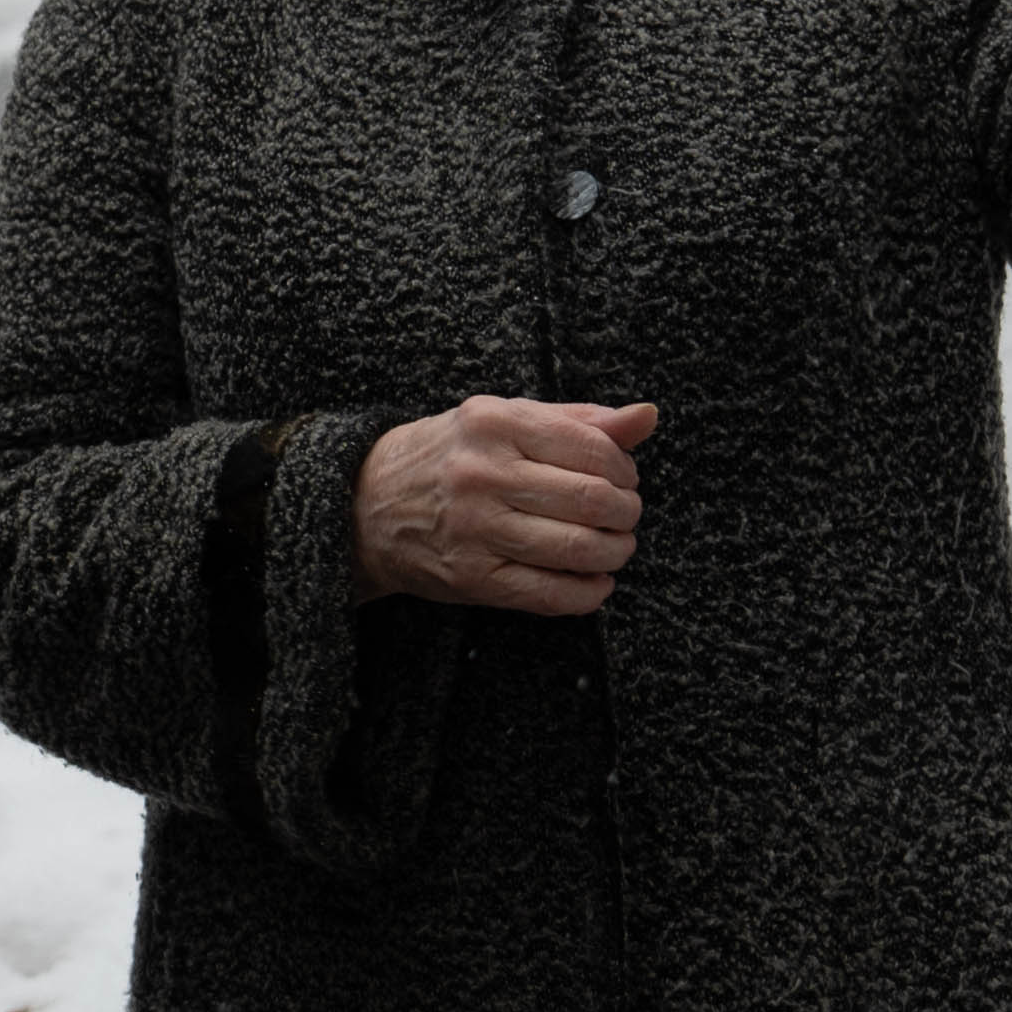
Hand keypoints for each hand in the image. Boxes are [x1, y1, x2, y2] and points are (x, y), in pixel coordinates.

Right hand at [353, 398, 657, 616]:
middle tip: (625, 517)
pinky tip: (595, 583)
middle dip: (626, 513)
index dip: (625, 470)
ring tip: (614, 548)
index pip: (592, 447)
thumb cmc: (450, 457)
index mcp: (495, 421)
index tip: (625, 479)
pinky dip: (588, 594)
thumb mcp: (504, 420)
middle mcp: (483, 472)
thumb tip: (646, 416)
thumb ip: (578, 420)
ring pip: (576, 548)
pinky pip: (549, 594)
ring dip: (614, 553)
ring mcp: (475, 527)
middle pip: (591, 499)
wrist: (365, 504)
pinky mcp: (471, 577)